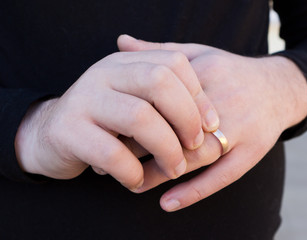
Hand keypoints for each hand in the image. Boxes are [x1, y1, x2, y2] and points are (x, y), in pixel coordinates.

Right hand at [15, 50, 219, 190]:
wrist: (50, 134)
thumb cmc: (106, 120)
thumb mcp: (133, 99)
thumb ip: (166, 98)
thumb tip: (211, 116)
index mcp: (124, 62)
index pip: (172, 63)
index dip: (198, 95)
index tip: (211, 125)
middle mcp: (103, 73)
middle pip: (159, 82)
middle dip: (186, 117)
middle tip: (195, 145)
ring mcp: (83, 100)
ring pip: (139, 118)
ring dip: (166, 150)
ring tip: (174, 169)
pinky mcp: (68, 131)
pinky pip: (112, 153)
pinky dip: (133, 171)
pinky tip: (137, 179)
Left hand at [117, 35, 306, 209]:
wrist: (278, 87)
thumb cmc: (230, 71)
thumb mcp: (198, 52)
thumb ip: (161, 51)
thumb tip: (121, 42)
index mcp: (205, 74)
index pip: (162, 98)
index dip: (132, 115)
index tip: (108, 127)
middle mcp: (223, 102)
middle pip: (176, 129)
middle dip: (141, 146)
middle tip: (113, 158)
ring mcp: (241, 129)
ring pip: (195, 156)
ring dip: (161, 173)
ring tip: (132, 181)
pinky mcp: (252, 152)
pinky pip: (223, 176)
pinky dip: (194, 191)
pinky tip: (168, 202)